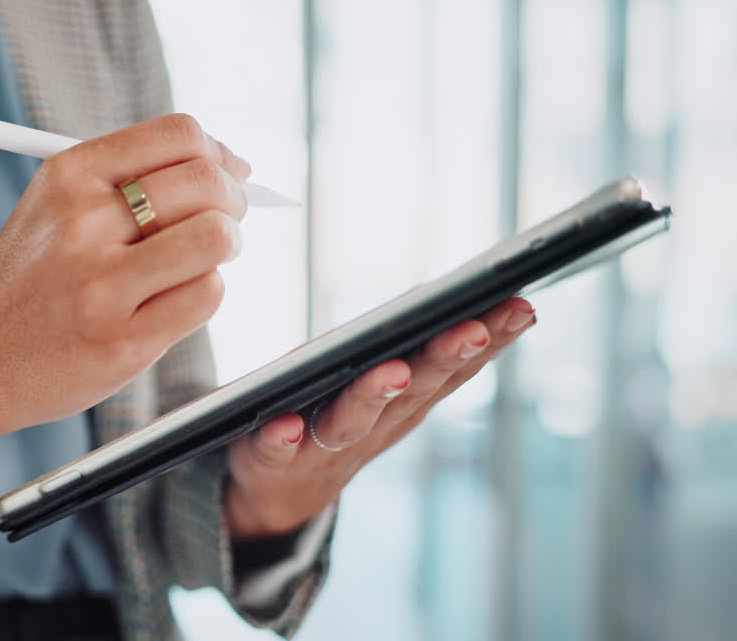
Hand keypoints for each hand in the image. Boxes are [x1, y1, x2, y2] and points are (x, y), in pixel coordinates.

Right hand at [0, 114, 250, 519]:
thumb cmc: (30, 283)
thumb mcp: (55, 208)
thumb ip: (130, 179)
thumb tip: (231, 165)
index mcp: (67, 176)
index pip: (179, 135)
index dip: (219, 156)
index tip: (227, 176)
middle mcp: (81, 222)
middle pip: (206, 183)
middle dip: (233, 203)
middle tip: (225, 224)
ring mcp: (101, 285)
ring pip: (215, 238)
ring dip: (225, 249)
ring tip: (199, 262)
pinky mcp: (123, 342)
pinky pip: (206, 295)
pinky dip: (203, 293)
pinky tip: (172, 300)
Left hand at [224, 297, 537, 538]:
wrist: (282, 493)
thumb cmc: (341, 418)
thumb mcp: (387, 387)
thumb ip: (422, 353)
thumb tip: (473, 298)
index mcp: (404, 401)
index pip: (452, 367)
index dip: (488, 339)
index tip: (520, 305)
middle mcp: (373, 425)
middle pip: (412, 389)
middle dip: (443, 358)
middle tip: (472, 329)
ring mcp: (323, 446)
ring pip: (351, 421)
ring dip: (373, 395)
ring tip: (393, 371)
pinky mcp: (272, 460)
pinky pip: (276, 451)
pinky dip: (282, 439)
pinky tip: (286, 424)